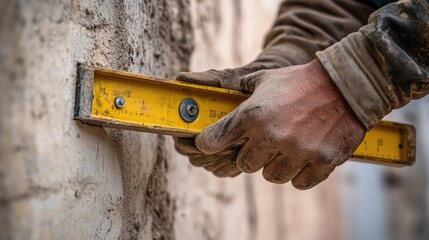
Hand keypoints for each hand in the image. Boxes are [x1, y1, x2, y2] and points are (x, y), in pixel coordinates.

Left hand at [194, 59, 365, 188]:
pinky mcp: (320, 163)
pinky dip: (299, 173)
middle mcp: (271, 137)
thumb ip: (241, 90)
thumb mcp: (265, 78)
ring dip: (275, 165)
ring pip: (271, 176)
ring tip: (285, 149)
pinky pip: (298, 182)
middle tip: (262, 144)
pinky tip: (304, 157)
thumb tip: (222, 93)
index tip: (209, 144)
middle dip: (250, 155)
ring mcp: (297, 152)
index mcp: (252, 115)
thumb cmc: (301, 81)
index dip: (208, 143)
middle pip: (244, 165)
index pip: (214, 141)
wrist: (346, 84)